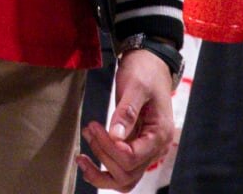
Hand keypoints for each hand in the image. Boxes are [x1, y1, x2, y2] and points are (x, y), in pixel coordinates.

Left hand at [76, 47, 175, 189]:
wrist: (150, 63)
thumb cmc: (145, 71)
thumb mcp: (136, 86)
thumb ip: (127, 112)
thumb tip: (115, 137)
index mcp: (160, 135)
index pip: (131, 158)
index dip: (109, 148)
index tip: (94, 126)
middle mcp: (156, 148)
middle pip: (127, 173)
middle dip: (102, 156)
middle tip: (89, 131)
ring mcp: (147, 151)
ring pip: (124, 180)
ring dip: (100, 173)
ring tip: (81, 157)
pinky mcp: (136, 148)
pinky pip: (121, 171)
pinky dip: (103, 171)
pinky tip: (88, 161)